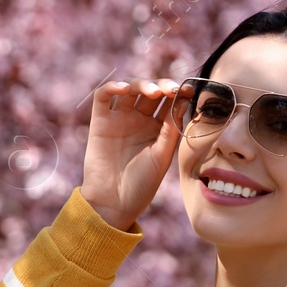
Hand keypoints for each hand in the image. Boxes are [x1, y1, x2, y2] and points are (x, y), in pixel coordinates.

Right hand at [80, 78, 192, 231]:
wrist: (114, 202)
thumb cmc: (142, 184)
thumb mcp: (163, 155)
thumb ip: (171, 128)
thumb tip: (183, 100)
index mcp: (157, 128)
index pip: (168, 102)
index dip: (177, 93)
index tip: (187, 90)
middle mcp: (137, 121)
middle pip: (150, 91)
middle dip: (161, 86)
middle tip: (170, 90)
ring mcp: (118, 119)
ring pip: (129, 89)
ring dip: (141, 84)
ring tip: (152, 91)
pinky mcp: (99, 122)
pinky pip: (102, 97)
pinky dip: (112, 86)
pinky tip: (124, 88)